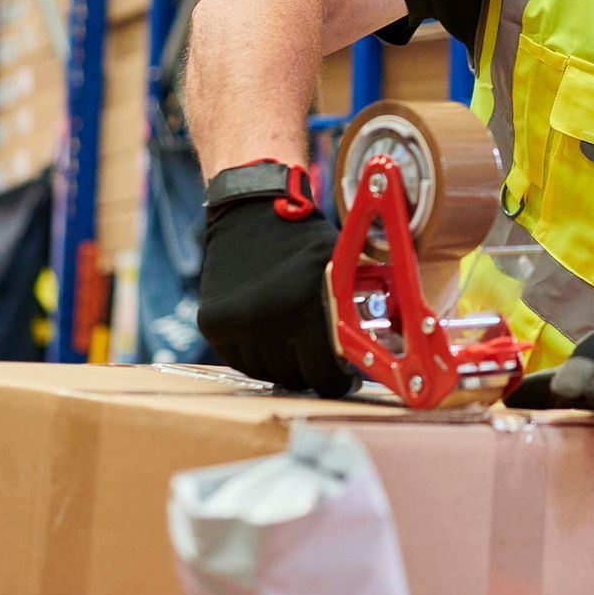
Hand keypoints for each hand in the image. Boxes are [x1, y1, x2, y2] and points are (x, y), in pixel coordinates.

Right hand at [197, 198, 356, 397]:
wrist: (252, 212)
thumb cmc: (305, 240)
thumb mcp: (339, 266)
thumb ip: (354, 308)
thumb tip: (380, 348)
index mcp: (307, 305)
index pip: (325, 374)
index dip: (339, 382)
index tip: (345, 379)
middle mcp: (269, 318)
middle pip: (296, 378)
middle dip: (314, 373)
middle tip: (324, 363)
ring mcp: (237, 324)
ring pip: (267, 373)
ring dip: (284, 365)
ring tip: (297, 346)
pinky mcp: (213, 325)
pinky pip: (241, 361)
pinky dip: (258, 356)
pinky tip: (272, 338)